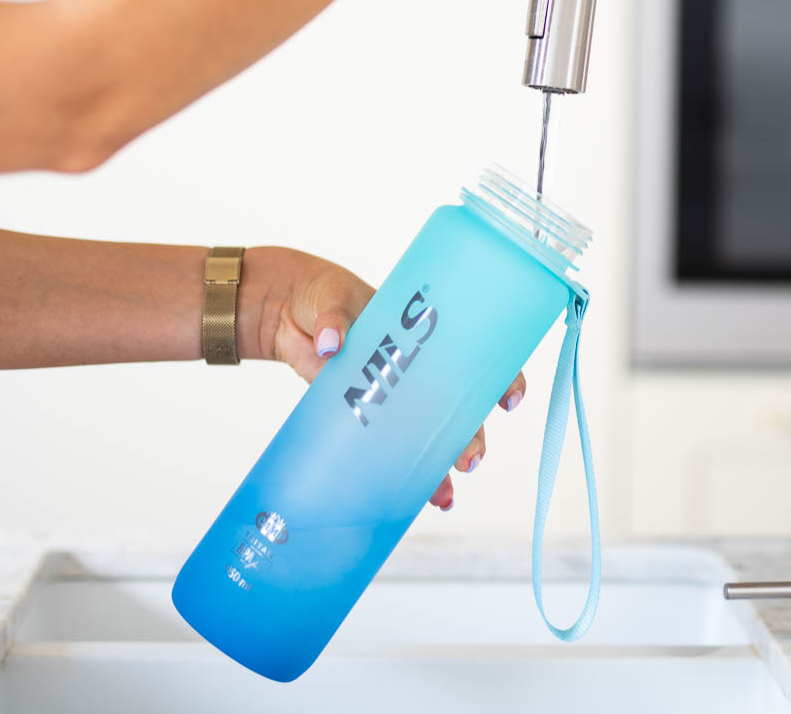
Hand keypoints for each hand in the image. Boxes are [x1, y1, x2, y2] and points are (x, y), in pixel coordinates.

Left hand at [238, 246, 525, 511]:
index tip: (507, 398)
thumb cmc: (322, 292)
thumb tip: (329, 343)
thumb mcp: (332, 297)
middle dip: (470, 434)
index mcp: (423, 331)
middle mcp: (415, 366)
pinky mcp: (360, 412)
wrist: (283, 310)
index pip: (474, 352)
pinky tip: (412, 498)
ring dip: (440, 463)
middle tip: (469, 458)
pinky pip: (388, 446)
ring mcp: (389, 393)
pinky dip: (400, 473)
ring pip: (428, 433)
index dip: (499, 376)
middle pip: (456, 405)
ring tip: (443, 494)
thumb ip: (333, 318)